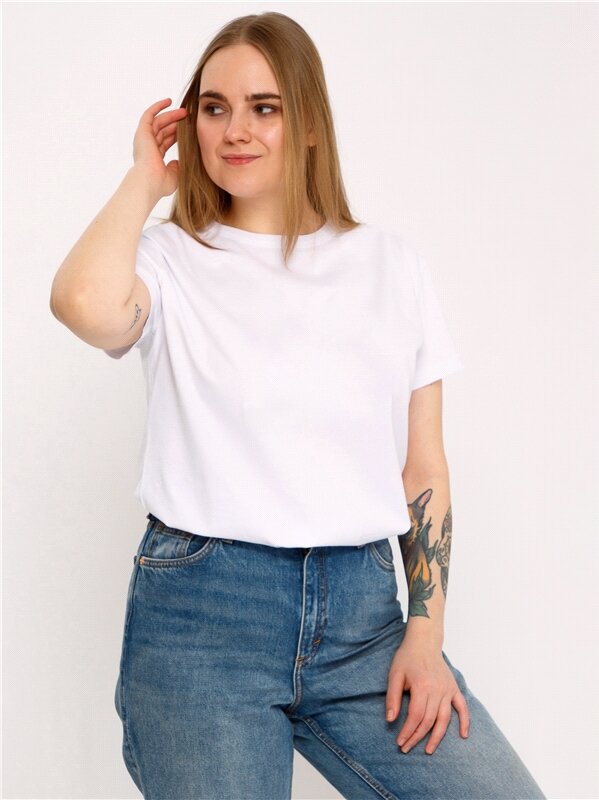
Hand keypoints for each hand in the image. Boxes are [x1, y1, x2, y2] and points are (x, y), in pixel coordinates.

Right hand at [131, 97, 187, 198]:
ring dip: (171, 115)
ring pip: (158, 122)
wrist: (149, 182)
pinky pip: (149, 114)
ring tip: (185, 111)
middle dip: (175, 123)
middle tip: (189, 118)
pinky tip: (168, 101)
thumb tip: (177, 162)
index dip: (176, 135)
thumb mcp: (174, 176)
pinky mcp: (142, 132)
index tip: (188, 130)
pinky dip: (158, 107)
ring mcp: (144, 139)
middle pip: (162, 130)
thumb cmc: (160, 184)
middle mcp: (147, 147)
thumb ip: (177, 168)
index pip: (165, 142)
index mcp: (153, 158)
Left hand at [386, 634, 469, 754]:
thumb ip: (392, 697)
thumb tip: (390, 720)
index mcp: (422, 686)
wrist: (424, 642)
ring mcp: (447, 689)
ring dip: (437, 737)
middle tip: (407, 748)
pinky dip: (465, 721)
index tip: (400, 742)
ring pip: (444, 719)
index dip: (407, 731)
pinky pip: (462, 707)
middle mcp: (437, 690)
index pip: (415, 716)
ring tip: (428, 750)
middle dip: (417, 737)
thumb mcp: (394, 674)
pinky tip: (463, 735)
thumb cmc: (407, 657)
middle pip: (428, 721)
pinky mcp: (454, 688)